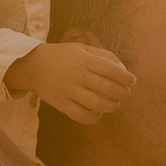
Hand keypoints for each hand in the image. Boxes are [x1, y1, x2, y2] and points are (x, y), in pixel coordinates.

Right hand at [6, 41, 133, 122]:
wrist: (33, 66)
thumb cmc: (62, 56)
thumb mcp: (82, 48)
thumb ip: (103, 55)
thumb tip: (123, 69)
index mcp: (84, 60)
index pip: (111, 70)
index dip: (125, 77)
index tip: (132, 81)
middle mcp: (77, 76)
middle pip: (106, 88)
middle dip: (122, 93)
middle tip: (125, 93)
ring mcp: (68, 91)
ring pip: (96, 103)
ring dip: (111, 106)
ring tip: (115, 104)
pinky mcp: (61, 104)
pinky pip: (80, 115)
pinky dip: (93, 117)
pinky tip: (98, 113)